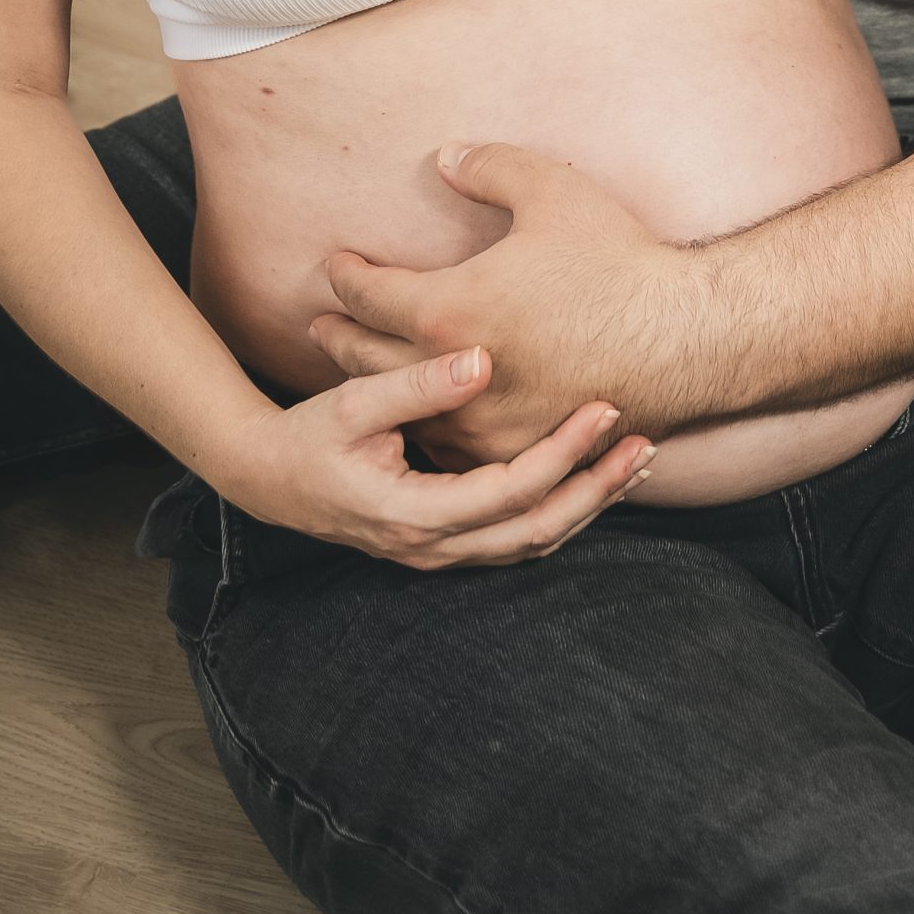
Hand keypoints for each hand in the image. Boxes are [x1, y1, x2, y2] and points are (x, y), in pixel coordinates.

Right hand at [215, 347, 653, 567]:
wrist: (268, 482)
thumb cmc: (307, 438)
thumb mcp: (352, 405)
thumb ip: (417, 386)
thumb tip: (482, 359)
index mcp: (414, 516)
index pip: (510, 492)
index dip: (563, 453)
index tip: (606, 408)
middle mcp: (435, 548)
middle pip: (537, 530)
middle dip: (595, 489)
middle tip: (646, 442)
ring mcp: (443, 553)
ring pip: (533, 542)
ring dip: (587, 502)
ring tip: (638, 458)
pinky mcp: (449, 543)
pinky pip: (519, 536)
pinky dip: (561, 507)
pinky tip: (593, 476)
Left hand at [308, 144, 705, 466]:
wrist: (686, 338)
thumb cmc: (617, 259)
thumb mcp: (552, 190)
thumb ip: (488, 165)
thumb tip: (444, 155)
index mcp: (451, 310)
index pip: (371, 296)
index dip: (348, 277)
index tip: (336, 265)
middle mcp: (456, 376)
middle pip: (369, 360)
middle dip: (338, 337)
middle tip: (317, 325)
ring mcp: (486, 424)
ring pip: (409, 412)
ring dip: (376, 389)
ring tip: (361, 372)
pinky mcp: (520, 449)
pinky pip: (454, 447)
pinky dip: (429, 428)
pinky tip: (426, 417)